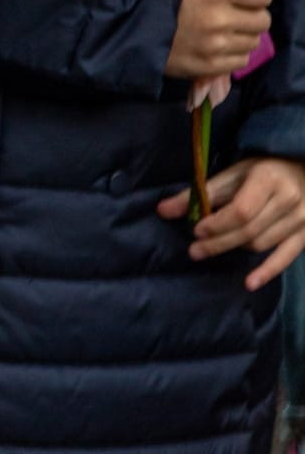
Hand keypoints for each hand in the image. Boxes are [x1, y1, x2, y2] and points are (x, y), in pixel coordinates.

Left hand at [158, 157, 304, 289]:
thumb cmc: (264, 170)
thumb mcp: (234, 173)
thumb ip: (201, 192)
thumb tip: (162, 211)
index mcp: (268, 179)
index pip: (241, 211)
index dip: (217, 224)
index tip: (196, 230)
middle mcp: (288, 200)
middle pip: (249, 230)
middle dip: (219, 242)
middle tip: (194, 251)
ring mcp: (302, 220)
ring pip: (262, 244)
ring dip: (235, 248)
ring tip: (212, 248)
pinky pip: (286, 258)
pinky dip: (267, 272)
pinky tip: (249, 283)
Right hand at [164, 0, 273, 79]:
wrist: (124, 28)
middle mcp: (220, 20)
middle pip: (263, 21)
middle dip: (254, 17)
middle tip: (240, 16)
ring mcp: (216, 46)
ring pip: (253, 42)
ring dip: (243, 37)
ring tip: (227, 34)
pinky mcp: (210, 66)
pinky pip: (240, 62)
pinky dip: (234, 55)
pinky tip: (220, 49)